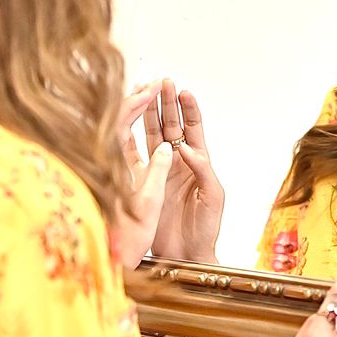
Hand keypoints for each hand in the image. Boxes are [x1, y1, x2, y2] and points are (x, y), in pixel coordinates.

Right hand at [142, 80, 224, 263]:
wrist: (187, 255)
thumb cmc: (206, 228)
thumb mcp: (213, 196)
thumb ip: (203, 170)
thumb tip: (185, 149)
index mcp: (198, 163)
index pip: (193, 129)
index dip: (188, 109)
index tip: (182, 90)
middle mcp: (177, 163)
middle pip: (170, 126)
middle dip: (166, 104)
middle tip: (161, 82)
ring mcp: (159, 171)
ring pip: (150, 137)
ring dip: (147, 116)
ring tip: (142, 95)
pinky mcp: (143, 184)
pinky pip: (133, 158)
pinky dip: (128, 142)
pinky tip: (123, 126)